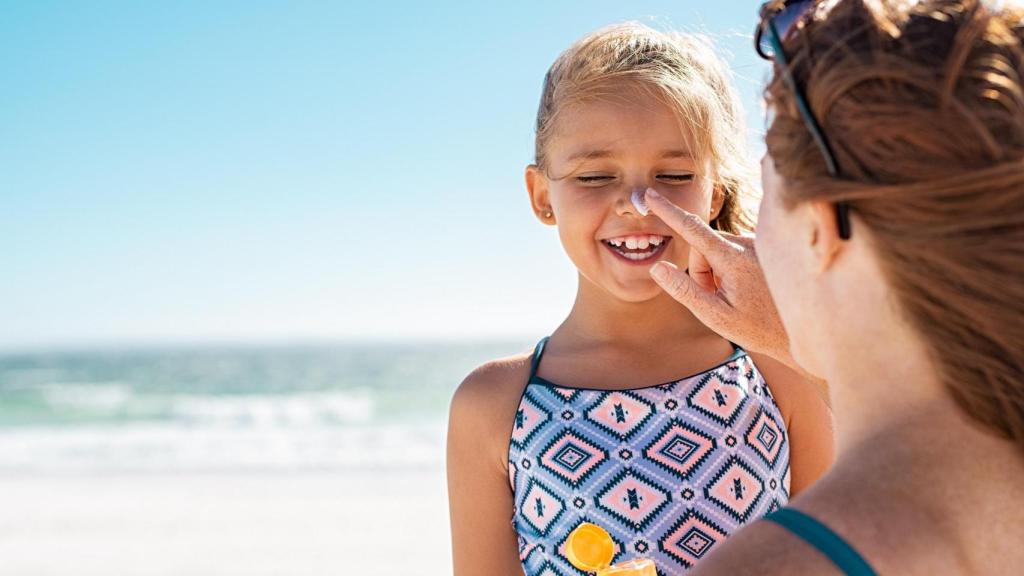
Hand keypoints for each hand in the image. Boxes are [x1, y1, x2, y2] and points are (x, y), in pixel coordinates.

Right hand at [644, 188, 796, 370]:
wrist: (803, 330)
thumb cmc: (758, 328)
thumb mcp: (715, 316)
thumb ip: (684, 290)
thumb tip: (658, 267)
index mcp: (734, 258)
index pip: (692, 229)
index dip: (667, 211)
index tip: (650, 195)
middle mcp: (747, 244)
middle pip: (702, 249)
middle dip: (702, 272)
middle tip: (718, 300)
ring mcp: (757, 245)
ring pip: (716, 251)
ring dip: (717, 273)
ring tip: (736, 298)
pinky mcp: (762, 248)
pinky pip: (732, 253)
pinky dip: (730, 270)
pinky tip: (748, 290)